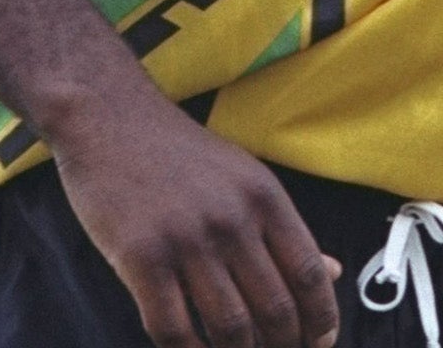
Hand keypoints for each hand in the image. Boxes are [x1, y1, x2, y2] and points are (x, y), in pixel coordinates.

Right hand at [50, 81, 342, 347]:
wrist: (109, 118)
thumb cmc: (178, 153)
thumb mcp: (244, 177)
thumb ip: (283, 229)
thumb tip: (332, 271)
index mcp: (265, 197)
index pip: (309, 275)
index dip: (321, 321)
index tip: (319, 343)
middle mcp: (232, 219)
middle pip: (275, 309)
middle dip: (283, 347)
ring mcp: (186, 240)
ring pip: (230, 328)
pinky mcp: (141, 257)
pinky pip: (172, 329)